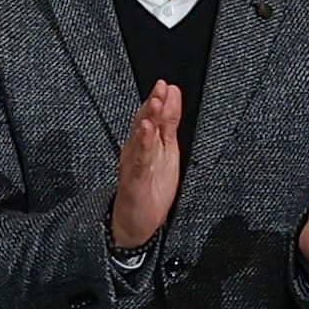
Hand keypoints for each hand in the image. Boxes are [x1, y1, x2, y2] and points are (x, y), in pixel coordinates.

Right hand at [108, 79, 183, 249]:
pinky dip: (142, 144)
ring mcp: (134, 164)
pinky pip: (139, 160)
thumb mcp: (166, 151)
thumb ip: (168, 124)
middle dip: (152, 104)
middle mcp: (136, 150)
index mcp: (145, 143)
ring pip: (140, 139)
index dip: (158, 101)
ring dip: (147, 120)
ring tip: (155, 103)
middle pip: (143, 122)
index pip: (151, 117)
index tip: (167, 85)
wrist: (135, 222)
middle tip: (161, 87)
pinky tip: (145, 132)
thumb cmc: (151, 186)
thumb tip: (173, 96)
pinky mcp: (135, 180)